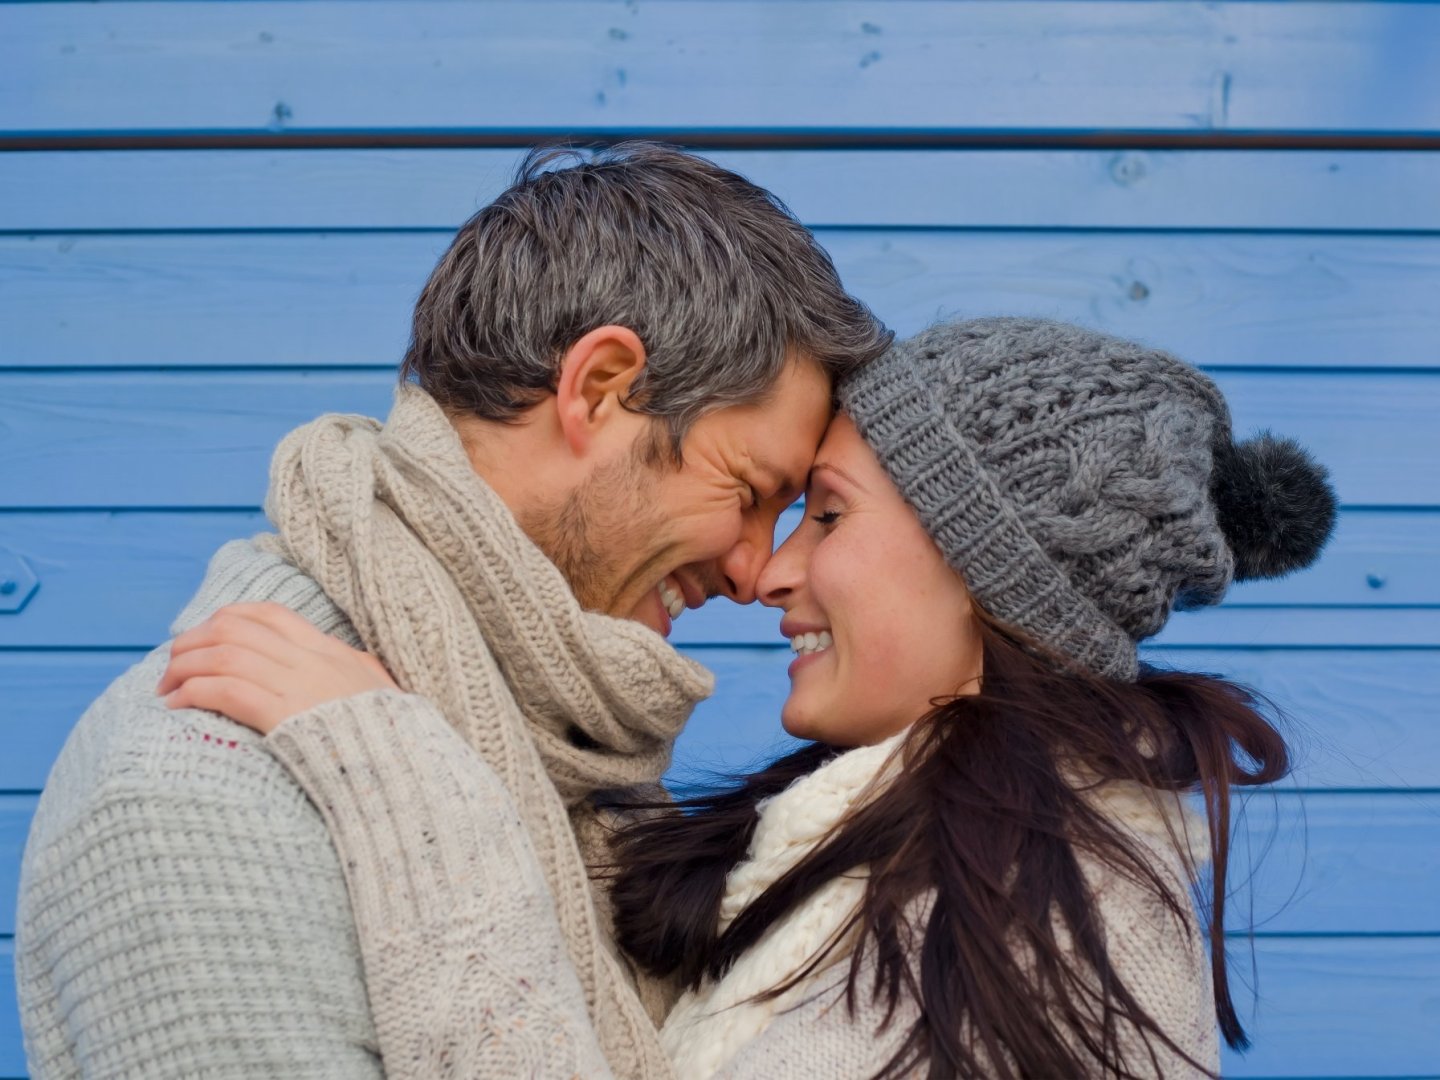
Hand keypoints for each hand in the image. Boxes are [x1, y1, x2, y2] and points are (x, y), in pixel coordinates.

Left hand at [158, 602, 399, 734]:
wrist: (402, 766)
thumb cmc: (392, 736)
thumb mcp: (381, 690)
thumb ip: (362, 671)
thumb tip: (358, 662)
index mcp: (331, 652)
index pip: (270, 614)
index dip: (227, 618)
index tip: (205, 636)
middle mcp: (311, 661)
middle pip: (234, 629)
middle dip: (192, 642)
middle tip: (172, 667)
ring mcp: (298, 687)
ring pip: (223, 654)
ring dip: (183, 668)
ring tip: (166, 688)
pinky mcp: (284, 717)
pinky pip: (227, 690)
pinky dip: (194, 692)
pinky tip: (178, 705)